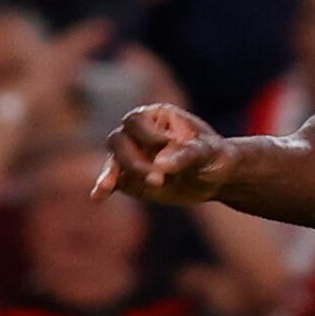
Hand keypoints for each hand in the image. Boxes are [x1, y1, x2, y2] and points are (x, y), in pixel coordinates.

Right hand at [95, 103, 233, 205]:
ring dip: (118, 176)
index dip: (146, 136)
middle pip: (118, 140)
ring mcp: (133, 157)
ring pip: (114, 161)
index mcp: (157, 118)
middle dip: (133, 161)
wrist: (217, 178)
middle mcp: (140, 135)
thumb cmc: (214, 156)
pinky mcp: (130, 179)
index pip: (136, 121)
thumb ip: (185, 155)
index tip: (167, 147)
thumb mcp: (207, 153)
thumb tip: (160, 164)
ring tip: (117, 190)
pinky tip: (97, 198)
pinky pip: (113, 182)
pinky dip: (105, 188)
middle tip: (158, 179)